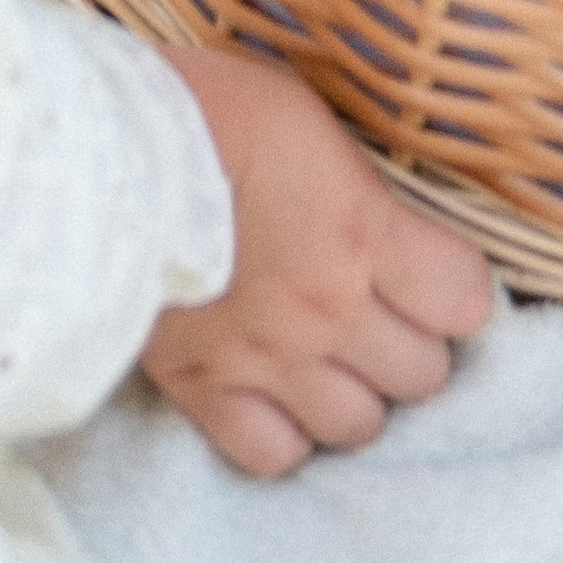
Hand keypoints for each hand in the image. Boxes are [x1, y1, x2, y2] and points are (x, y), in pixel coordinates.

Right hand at [145, 48, 493, 474]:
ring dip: (354, 391)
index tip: (430, 270)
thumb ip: (353, 181)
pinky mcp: (205, 391)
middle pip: (422, 374)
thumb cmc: (202, 107)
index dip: (453, 287)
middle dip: (407, 341)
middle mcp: (328, 311)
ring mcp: (268, 361)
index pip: (466, 301)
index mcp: (362, 233)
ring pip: (359, 426)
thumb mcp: (300, 114)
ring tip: (324, 352)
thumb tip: (383, 216)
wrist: (96, 152)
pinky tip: (272, 392)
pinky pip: (275, 455)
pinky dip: (284, 433)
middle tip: (372, 308)